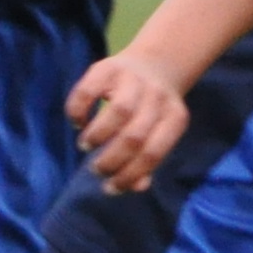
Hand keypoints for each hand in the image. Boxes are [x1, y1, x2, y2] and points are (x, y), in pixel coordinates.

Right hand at [65, 52, 188, 192]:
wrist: (154, 64)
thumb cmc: (153, 111)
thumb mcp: (159, 133)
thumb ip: (149, 160)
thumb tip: (137, 187)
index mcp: (174, 118)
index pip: (153, 153)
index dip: (129, 175)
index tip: (110, 187)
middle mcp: (157, 97)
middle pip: (134, 136)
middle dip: (111, 160)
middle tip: (97, 169)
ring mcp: (133, 79)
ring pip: (118, 112)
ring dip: (97, 135)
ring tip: (87, 145)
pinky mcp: (108, 67)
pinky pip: (88, 90)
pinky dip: (78, 111)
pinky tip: (78, 122)